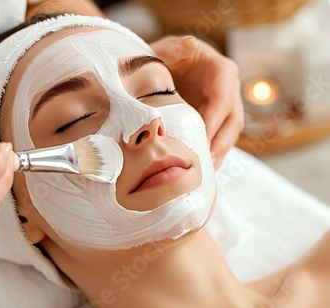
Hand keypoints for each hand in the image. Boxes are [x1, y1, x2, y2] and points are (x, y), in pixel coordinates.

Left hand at [151, 35, 243, 168]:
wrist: (165, 66)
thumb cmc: (167, 56)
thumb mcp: (168, 48)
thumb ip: (176, 47)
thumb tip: (188, 44)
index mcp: (221, 71)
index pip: (223, 99)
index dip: (214, 121)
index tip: (203, 139)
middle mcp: (229, 90)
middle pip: (233, 120)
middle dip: (220, 143)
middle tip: (206, 163)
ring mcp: (224, 107)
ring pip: (229, 134)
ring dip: (219, 153)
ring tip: (206, 171)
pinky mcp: (216, 120)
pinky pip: (219, 139)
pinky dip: (213, 153)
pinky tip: (203, 169)